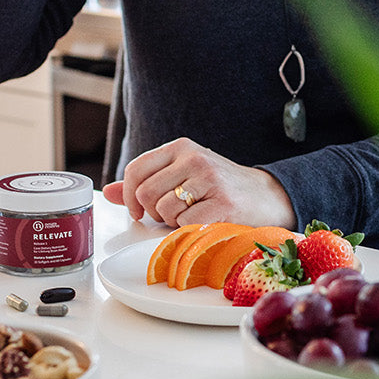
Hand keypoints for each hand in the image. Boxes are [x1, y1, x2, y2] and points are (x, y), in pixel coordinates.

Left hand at [107, 138, 298, 228]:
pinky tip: (206, 222)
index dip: (131, 196)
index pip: (136, 169)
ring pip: (163, 210)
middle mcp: (194, 158)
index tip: (139, 211)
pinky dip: (190, 231)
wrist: (269, 196)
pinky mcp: (222, 203)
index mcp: (181, 147)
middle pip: (146, 193)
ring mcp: (209, 179)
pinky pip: (184, 224)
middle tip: (174, 215)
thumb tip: (109, 192)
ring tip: (194, 216)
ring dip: (173, 222)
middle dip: (154, 213)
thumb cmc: (221, 189)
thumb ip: (146, 183)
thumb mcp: (183, 176)